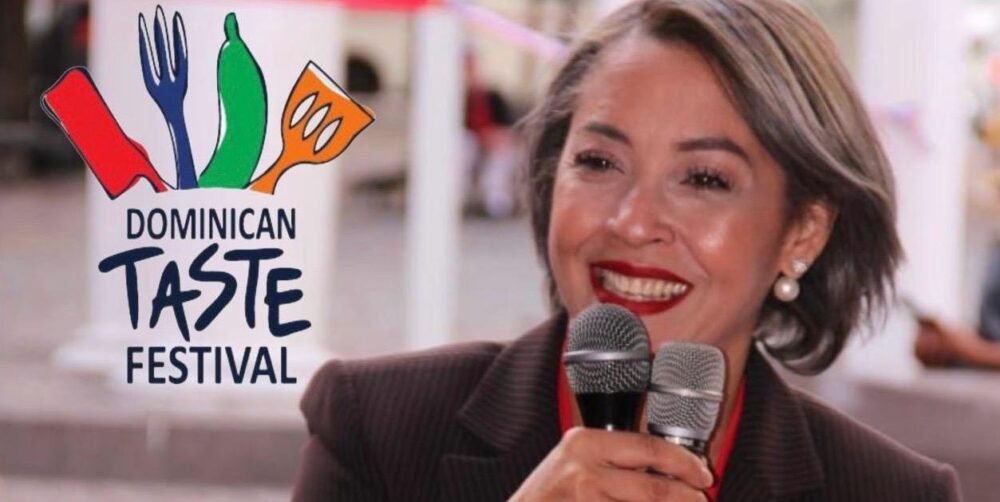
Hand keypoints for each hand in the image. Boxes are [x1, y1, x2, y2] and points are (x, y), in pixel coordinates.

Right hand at [510, 427, 712, 500]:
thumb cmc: (549, 494)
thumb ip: (613, 456)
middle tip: (700, 500)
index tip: (701, 474)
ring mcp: (585, 500)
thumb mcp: (575, 461)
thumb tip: (668, 466)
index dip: (684, 463)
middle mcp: (584, 471)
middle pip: (655, 488)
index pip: (650, 448)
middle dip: (687, 498)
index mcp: (585, 443)